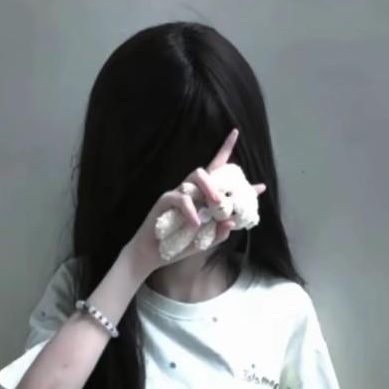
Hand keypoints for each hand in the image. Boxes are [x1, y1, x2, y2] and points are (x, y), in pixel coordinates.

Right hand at [123, 126, 267, 278]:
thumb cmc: (179, 245)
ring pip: (193, 177)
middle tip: (225, 200)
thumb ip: (219, 232)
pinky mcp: (164, 201)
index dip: (225, 152)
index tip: (235, 133)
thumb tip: (232, 222)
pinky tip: (195, 225)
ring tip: (216, 205)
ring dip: (208, 189)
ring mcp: (176, 194)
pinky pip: (180, 199)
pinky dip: (190, 211)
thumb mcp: (205, 242)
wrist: (153, 255)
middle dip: (219, 181)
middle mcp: (190, 191)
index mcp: (201, 197)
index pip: (215, 171)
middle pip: (205, 171)